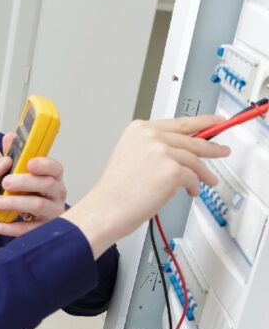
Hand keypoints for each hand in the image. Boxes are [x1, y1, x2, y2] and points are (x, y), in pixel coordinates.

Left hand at [0, 133, 66, 235]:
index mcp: (54, 177)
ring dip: (15, 203)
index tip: (29, 163)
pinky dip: (8, 227)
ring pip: (38, 206)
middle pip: (46, 185)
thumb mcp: (23, 173)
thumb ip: (16, 156)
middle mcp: (57, 194)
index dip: (44, 164)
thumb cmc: (31, 191)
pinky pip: (26, 229)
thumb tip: (9, 136)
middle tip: (5, 181)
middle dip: (25, 182)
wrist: (38, 218)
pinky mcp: (42, 228)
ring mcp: (52, 212)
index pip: (56, 168)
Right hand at [61, 116, 230, 257]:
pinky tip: (189, 191)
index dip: (201, 122)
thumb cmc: (116, 190)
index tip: (214, 121)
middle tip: (222, 150)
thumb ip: (155, 148)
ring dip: (203, 173)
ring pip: (195, 160)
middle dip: (211, 148)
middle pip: (191, 139)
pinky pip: (193, 177)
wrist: (107, 207)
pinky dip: (193, 186)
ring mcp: (161, 151)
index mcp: (139, 129)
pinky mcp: (172, 170)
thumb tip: (184, 151)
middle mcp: (150, 136)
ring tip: (208, 180)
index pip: (178, 122)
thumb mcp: (132, 157)